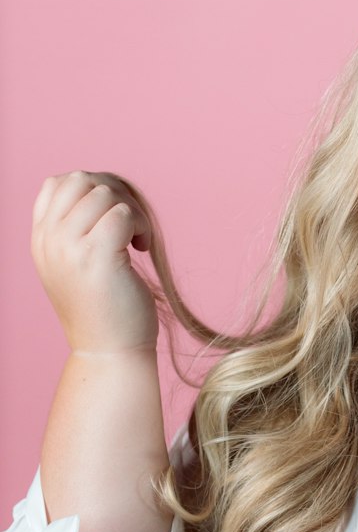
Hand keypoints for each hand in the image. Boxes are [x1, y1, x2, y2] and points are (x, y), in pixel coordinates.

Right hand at [31, 170, 158, 352]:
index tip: (113, 216)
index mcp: (40, 239)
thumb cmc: (104, 309)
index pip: (57, 182)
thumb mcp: (78, 263)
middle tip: (132, 224)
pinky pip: (123, 213)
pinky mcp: (96, 256)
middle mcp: (48, 240)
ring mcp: (68, 247)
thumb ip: (79, 227)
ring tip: (137, 240)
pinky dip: (141, 225)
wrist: (109, 353)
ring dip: (133, 211)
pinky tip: (142, 249)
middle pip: (82, 179)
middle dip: (117, 193)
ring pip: (105, 193)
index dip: (94, 188)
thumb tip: (107, 187)